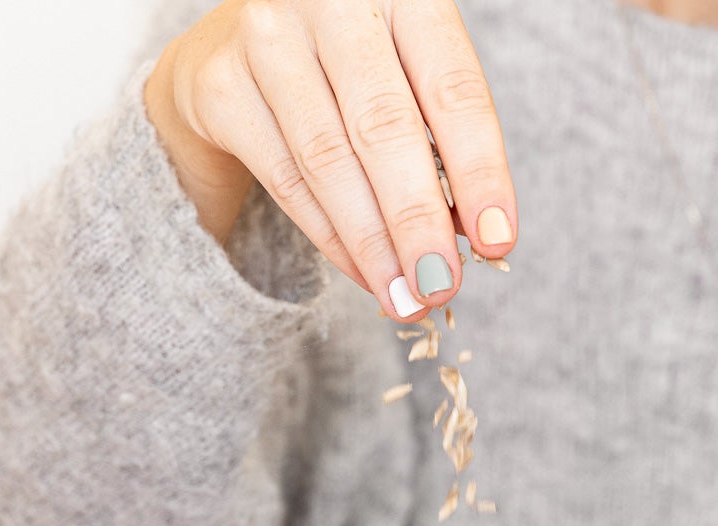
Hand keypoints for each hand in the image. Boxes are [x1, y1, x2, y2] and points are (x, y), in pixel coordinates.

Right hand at [142, 0, 517, 320]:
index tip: (498, 238)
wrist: (226, 49)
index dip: (480, 169)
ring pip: (329, 161)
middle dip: (419, 221)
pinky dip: (332, 237)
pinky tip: (365, 273)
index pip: (451, 86)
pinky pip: (285, 179)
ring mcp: (265, 37)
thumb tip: (472, 237)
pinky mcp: (219, 85)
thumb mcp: (402, 73)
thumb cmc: (341, 65)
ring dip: (374, 243)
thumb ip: (437, 138)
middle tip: (444, 285)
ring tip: (406, 296)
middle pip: (384, 127)